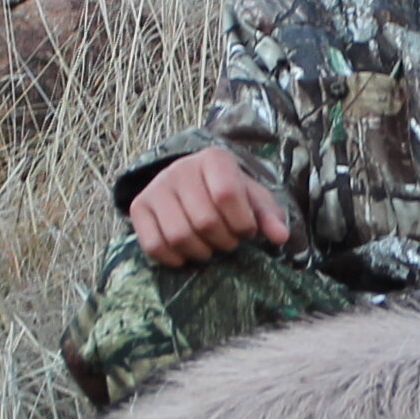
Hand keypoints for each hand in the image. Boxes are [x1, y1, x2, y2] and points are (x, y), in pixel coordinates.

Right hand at [129, 147, 297, 266]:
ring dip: (201, 252)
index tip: (247, 231)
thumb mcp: (252, 198)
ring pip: (179, 236)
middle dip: (224, 242)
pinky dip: (174, 259)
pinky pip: (154, 246)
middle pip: (204, 221)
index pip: (227, 195)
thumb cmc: (227, 191)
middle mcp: (180, 168)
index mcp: (213, 159)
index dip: (242, 223)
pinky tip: (187, 254)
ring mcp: (156, 187)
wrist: (189, 182)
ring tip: (210, 247)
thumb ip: (268, 215)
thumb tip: (280, 236)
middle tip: (229, 242)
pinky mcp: (139, 207)